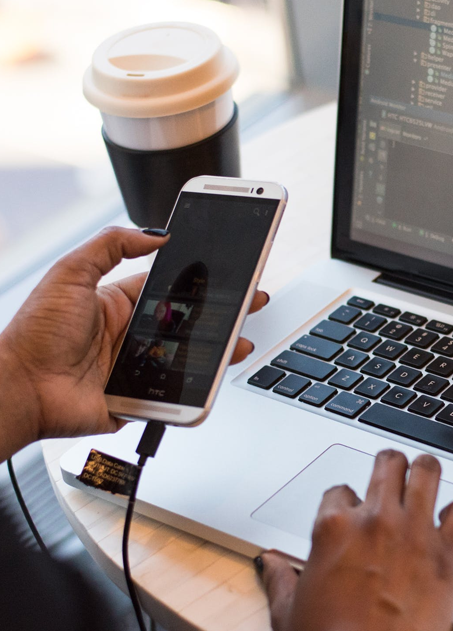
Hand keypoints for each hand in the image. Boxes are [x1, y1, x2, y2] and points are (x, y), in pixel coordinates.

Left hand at [0, 227, 266, 456]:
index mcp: (118, 303)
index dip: (199, 281)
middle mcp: (131, 334)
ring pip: (189, 356)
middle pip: (188, 322)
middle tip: (250, 302)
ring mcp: (137, 367)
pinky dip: (197, 386)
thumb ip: (110, 245)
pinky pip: (175, 391)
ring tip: (240, 340)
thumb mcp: (70, 273)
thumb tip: (154, 233)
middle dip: (221, 313)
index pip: (169, 288)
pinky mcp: (139, 397)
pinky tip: (216, 374)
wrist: (21, 388)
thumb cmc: (36, 333)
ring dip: (218, 349)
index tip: (226, 272)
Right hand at [259, 450, 452, 630]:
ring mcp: (414, 531)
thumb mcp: (288, 613)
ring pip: (427, 470)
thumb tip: (270, 563)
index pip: (341, 489)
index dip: (347, 502)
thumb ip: (280, 579)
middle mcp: (375, 519)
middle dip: (390, 466)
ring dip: (425, 472)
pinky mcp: (447, 553)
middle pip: (388, 463)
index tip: (353, 514)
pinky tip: (451, 522)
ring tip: (425, 479)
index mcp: (333, 527)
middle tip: (394, 475)